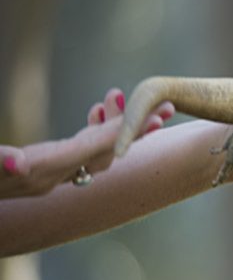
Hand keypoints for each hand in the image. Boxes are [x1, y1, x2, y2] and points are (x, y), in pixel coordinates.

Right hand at [0, 88, 171, 198]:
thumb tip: (15, 161)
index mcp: (41, 170)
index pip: (95, 147)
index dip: (128, 128)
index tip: (159, 113)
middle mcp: (51, 177)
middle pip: (108, 151)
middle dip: (139, 129)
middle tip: (170, 109)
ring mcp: (46, 177)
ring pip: (96, 152)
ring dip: (117, 126)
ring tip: (135, 102)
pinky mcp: (38, 172)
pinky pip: (79, 153)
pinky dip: (93, 131)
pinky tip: (96, 111)